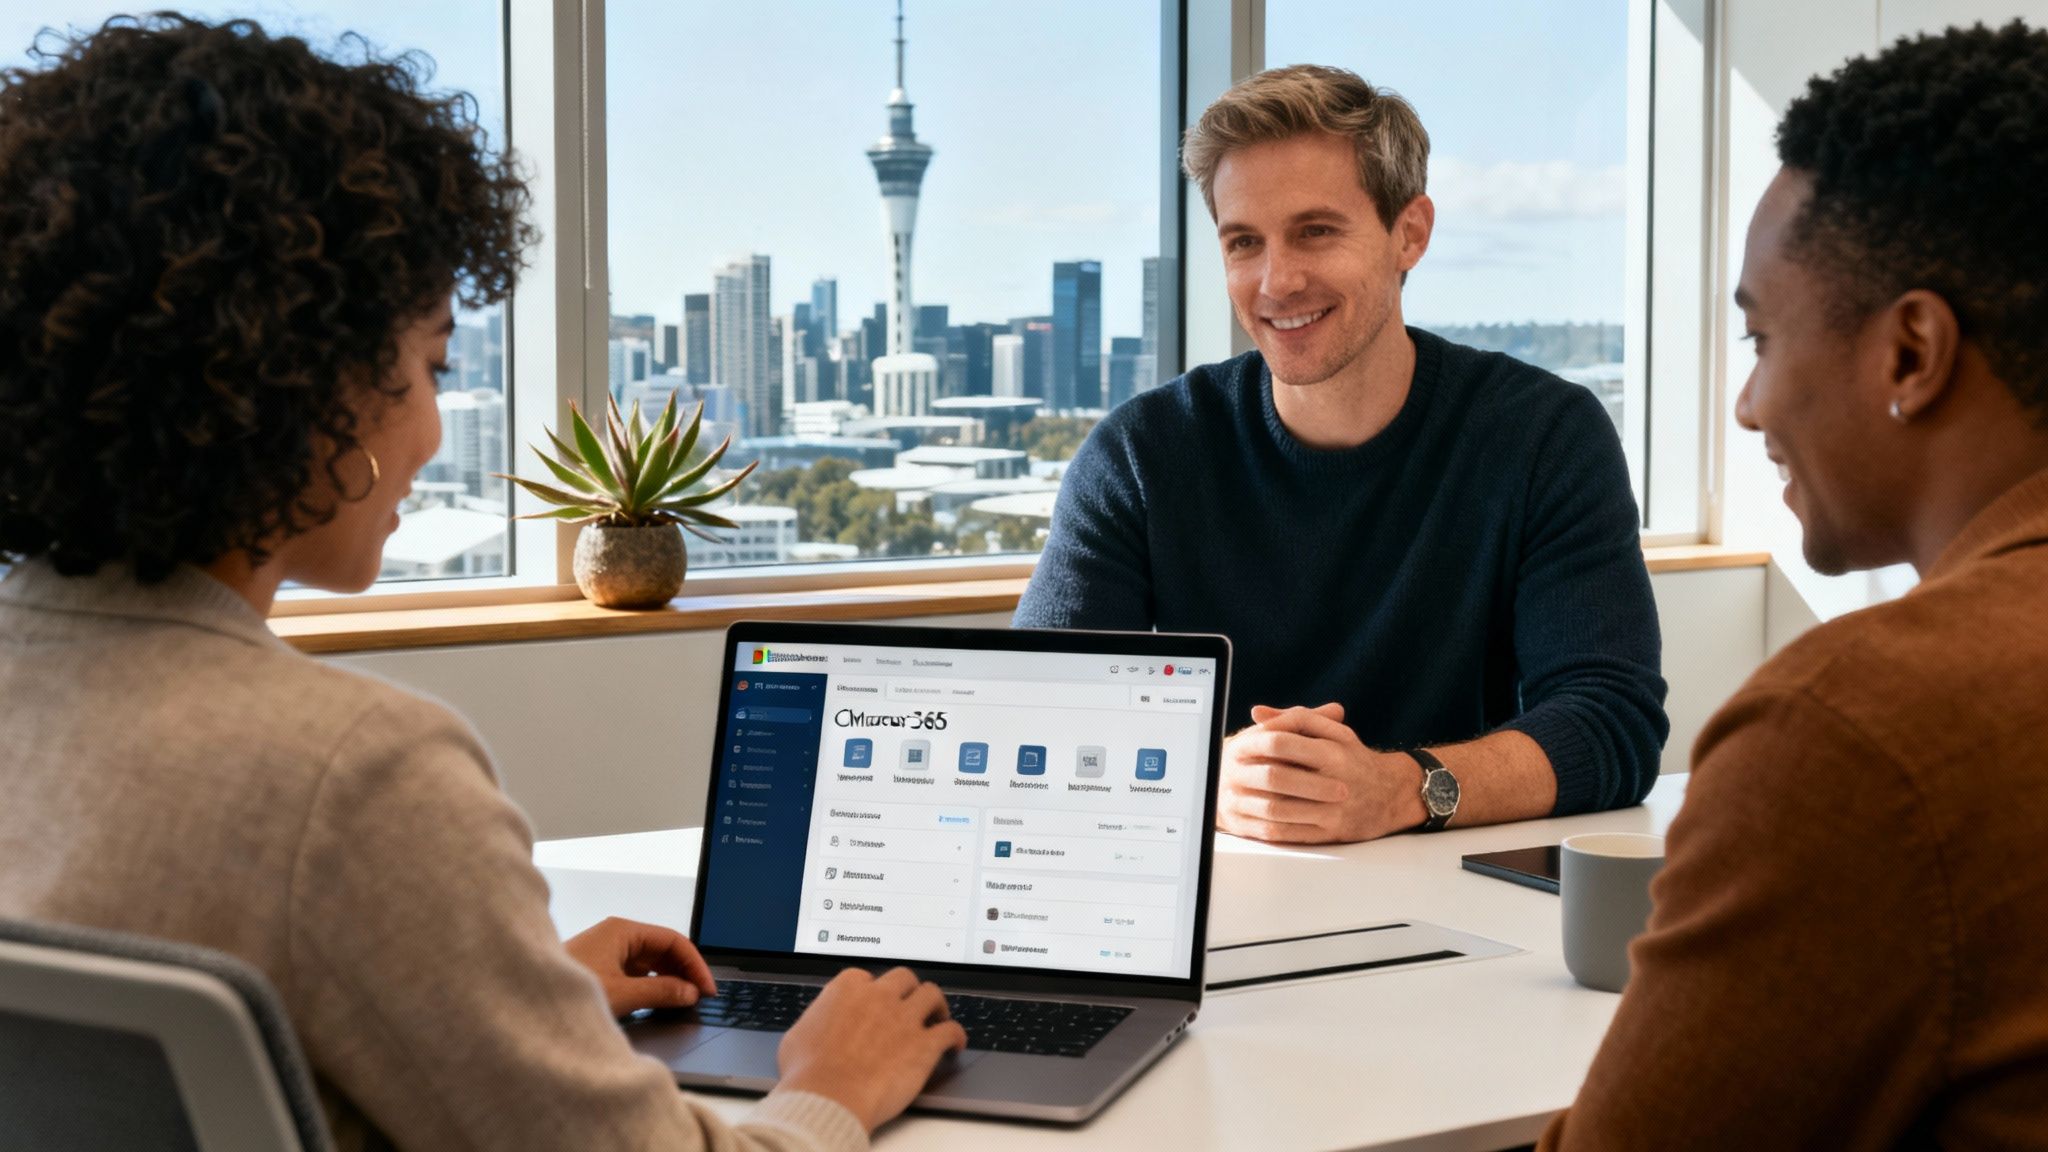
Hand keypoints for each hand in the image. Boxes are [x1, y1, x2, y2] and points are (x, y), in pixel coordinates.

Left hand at [563, 916, 717, 1017]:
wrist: (522, 1002)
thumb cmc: (565, 989)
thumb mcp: (621, 994)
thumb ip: (660, 993)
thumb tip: (689, 992)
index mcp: (622, 931)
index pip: (673, 940)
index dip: (695, 963)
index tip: (707, 986)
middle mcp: (616, 937)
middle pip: (662, 950)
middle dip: (684, 972)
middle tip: (700, 997)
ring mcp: (607, 953)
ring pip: (649, 963)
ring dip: (668, 981)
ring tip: (682, 1002)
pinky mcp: (599, 969)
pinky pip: (635, 974)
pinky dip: (651, 987)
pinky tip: (657, 1003)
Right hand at [777, 967, 968, 1131]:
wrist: (828, 1097)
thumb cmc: (807, 1072)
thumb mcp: (798, 1036)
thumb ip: (817, 1021)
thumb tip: (819, 1025)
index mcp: (847, 988)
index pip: (867, 978)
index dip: (873, 991)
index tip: (875, 1001)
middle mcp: (879, 996)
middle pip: (904, 978)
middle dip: (908, 990)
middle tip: (910, 1002)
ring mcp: (905, 1017)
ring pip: (932, 995)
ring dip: (936, 1004)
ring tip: (938, 1015)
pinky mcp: (924, 1044)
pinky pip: (951, 1030)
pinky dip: (957, 1035)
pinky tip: (956, 1044)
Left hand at [1216, 703, 1426, 842]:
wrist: (1392, 794)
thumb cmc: (1355, 758)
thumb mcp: (1334, 731)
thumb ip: (1296, 718)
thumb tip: (1258, 714)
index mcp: (1332, 750)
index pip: (1281, 743)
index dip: (1253, 744)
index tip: (1237, 746)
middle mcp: (1335, 779)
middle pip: (1278, 777)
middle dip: (1249, 776)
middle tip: (1231, 774)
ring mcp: (1333, 810)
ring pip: (1281, 808)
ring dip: (1253, 803)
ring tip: (1237, 796)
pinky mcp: (1331, 832)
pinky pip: (1291, 832)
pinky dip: (1267, 826)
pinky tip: (1254, 818)